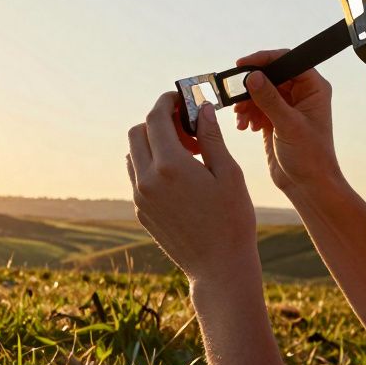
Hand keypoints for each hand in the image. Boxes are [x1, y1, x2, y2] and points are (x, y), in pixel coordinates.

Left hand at [127, 93, 258, 281]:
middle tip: (186, 127)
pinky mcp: (140, 211)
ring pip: (133, 155)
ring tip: (187, 153)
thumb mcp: (228, 173)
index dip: (166, 101)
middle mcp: (147, 179)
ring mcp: (140, 197)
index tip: (180, 98)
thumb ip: (210, 137)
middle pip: (137, 133)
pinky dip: (151, 165)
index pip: (155, 118)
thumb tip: (202, 108)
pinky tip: (180, 175)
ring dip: (153, 144)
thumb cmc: (232, 219)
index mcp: (170, 166)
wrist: (218, 266)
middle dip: (158, 121)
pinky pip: (137, 177)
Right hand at [231, 49, 342, 194]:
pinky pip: (256, 108)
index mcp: (313, 88)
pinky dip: (247, 115)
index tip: (242, 64)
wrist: (307, 185)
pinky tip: (245, 127)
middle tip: (235, 96)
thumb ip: (269, 99)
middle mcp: (301, 95)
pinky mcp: (274, 120)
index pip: (288, 61)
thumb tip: (252, 76)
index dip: (264, 60)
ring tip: (241, 118)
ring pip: (260, 92)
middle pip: (270, 76)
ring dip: (246, 103)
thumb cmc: (309, 156)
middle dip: (251, 86)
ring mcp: (287, 107)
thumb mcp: (288, 125)